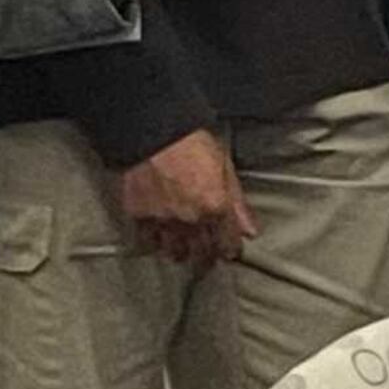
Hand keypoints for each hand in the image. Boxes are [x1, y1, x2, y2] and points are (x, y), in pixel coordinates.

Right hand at [116, 129, 253, 266]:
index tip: (229, 249)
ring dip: (181, 252)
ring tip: (183, 248)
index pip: (228, 245)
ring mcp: (162, 220)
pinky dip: (154, 242)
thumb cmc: (192, 142)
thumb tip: (250, 231)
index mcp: (215, 207)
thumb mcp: (226, 168)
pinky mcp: (138, 216)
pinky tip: (159, 237)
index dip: (230, 249)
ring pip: (174, 253)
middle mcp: (190, 220)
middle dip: (208, 257)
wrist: (153, 131)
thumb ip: (239, 204)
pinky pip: (147, 241)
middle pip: (202, 255)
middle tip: (208, 255)